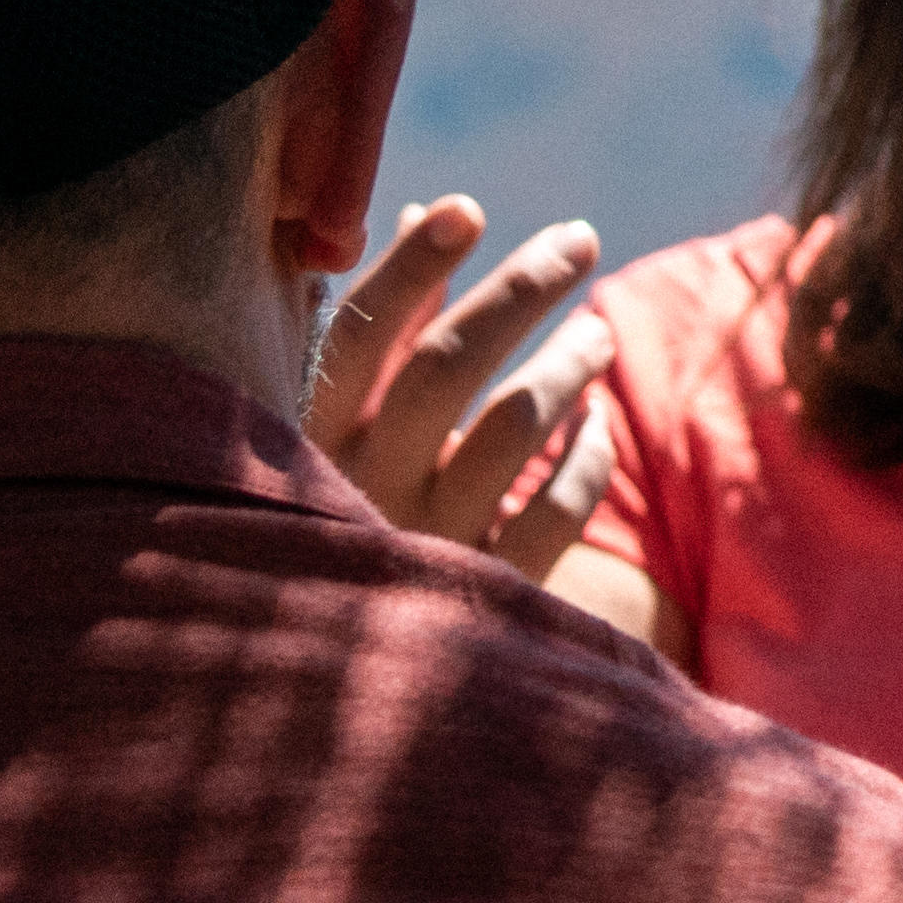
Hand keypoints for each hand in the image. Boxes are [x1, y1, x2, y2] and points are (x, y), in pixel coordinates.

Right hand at [306, 192, 619, 575]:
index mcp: (304, 446)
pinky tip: (595, 430)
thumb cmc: (347, 518)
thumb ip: (379, 331)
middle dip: (521, 288)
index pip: (353, 338)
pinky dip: (588, 460)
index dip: (409, 266)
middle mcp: (353, 494)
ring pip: (514, 427)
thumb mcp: (341, 429)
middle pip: (446, 365)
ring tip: (599, 340)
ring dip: (569, 366)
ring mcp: (420, 546)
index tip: (466, 208)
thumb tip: (423, 211)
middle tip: (581, 240)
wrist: (348, 693)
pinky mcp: (482, 595)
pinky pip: (557, 510)